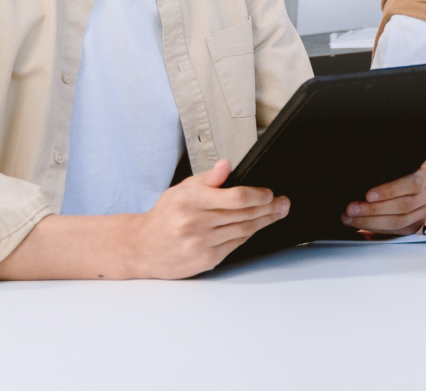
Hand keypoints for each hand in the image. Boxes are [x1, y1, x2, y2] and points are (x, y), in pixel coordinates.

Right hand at [123, 159, 287, 277]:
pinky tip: (256, 227)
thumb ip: (208, 178)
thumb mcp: (182, 189)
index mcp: (190, 200)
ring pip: (244, 230)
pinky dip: (248, 235)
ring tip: (277, 213)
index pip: (235, 197)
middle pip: (244, 215)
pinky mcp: (206, 259)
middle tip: (283, 203)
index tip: (269, 193)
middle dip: (269, 208)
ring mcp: (201, 243)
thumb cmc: (165, 215)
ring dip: (264, 221)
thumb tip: (227, 165)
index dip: (257, 195)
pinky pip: (236, 244)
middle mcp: (195, 223)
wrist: (141, 247)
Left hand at [344, 162, 425, 235]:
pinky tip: (359, 222)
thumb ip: (394, 162)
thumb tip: (382, 158)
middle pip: (405, 205)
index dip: (390, 190)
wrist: (398, 186)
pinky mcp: (416, 223)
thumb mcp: (394, 163)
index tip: (368, 195)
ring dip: (371, 220)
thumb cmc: (394, 172)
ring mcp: (425, 209)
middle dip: (374, 209)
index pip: (413, 183)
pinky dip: (375, 227)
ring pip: (399, 220)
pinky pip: (396, 230)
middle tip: (352, 208)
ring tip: (350, 217)